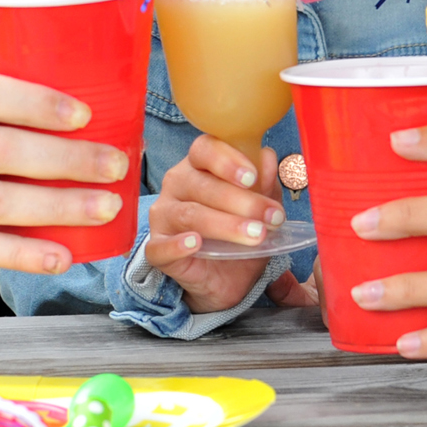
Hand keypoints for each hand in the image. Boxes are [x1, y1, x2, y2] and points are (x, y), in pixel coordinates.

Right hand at [141, 136, 292, 312]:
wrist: (226, 278)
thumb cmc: (240, 232)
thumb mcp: (260, 209)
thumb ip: (264, 183)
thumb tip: (267, 157)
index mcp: (200, 165)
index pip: (205, 149)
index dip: (227, 160)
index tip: (252, 177)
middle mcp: (177, 184)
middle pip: (201, 184)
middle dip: (239, 200)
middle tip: (270, 217)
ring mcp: (163, 215)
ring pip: (189, 214)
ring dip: (224, 225)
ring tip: (255, 235)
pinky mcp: (156, 247)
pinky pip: (161, 245)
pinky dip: (178, 245)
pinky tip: (195, 244)